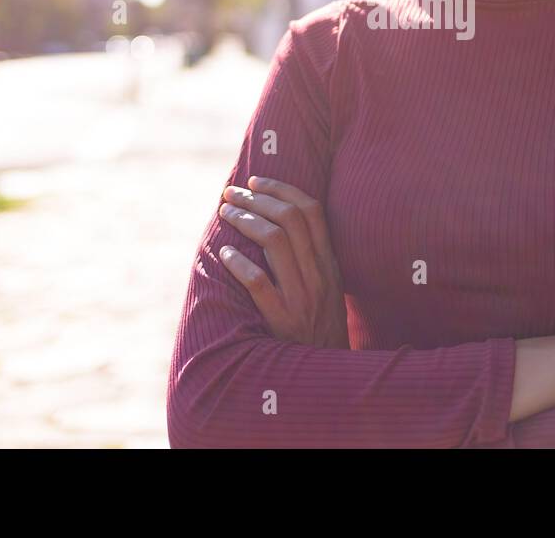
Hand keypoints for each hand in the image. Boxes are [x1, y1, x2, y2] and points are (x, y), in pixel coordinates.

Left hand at [217, 176, 349, 348]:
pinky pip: (258, 282)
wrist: (328, 374)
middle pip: (289, 219)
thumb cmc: (320, 326)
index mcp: (330, 263)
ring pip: (273, 242)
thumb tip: (278, 222)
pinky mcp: (282, 320)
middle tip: (230, 193)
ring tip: (225, 213)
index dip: (283, 189)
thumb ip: (311, 258)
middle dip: (256, 199)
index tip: (257, 181)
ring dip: (244, 220)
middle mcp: (319, 275)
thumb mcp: (328, 287)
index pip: (312, 211)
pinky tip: (224, 253)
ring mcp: (302, 297)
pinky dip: (239, 262)